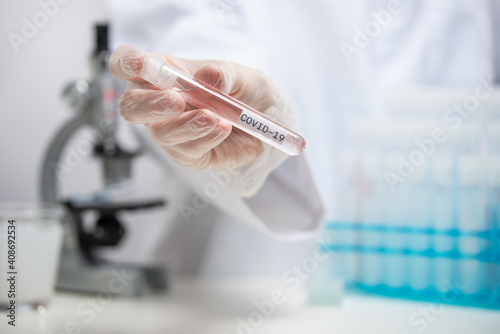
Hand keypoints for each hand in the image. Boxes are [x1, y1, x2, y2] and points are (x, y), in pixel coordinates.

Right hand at [109, 45, 294, 195]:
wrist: (265, 119)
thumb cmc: (242, 90)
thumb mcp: (240, 75)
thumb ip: (224, 74)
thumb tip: (208, 77)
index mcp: (162, 73)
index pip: (127, 65)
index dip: (126, 63)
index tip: (139, 64)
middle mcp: (158, 103)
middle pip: (131, 107)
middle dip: (150, 105)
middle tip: (176, 101)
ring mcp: (170, 131)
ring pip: (160, 133)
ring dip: (186, 125)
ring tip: (213, 118)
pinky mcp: (187, 154)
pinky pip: (187, 150)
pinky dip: (205, 139)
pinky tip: (222, 129)